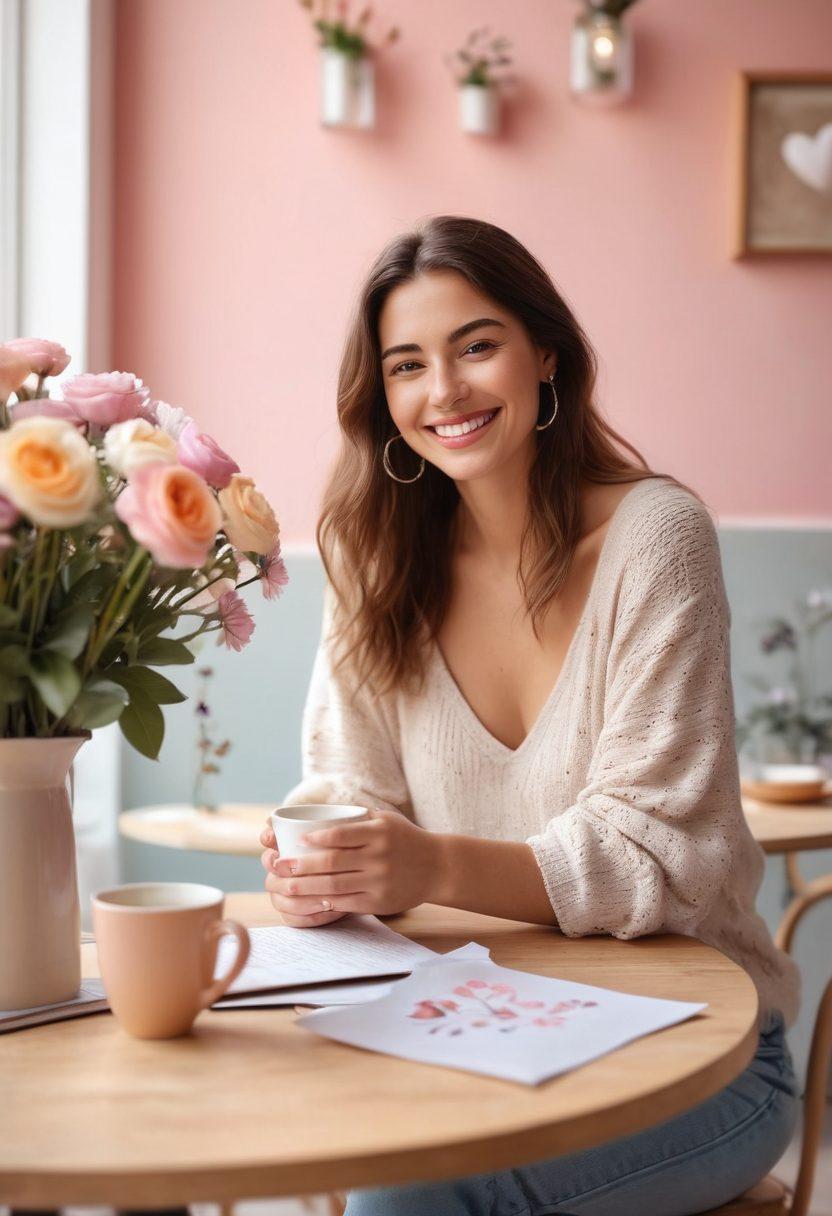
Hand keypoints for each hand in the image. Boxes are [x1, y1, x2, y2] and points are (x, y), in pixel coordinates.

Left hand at [259, 809, 439, 925]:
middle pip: (332, 863)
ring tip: (285, 885)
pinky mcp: (379, 902)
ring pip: (334, 886)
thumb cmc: (405, 839)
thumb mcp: (386, 820)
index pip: (340, 835)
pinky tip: (308, 900)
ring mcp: (379, 881)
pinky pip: (346, 904)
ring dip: (305, 887)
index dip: (316, 838)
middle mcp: (378, 857)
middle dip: (301, 865)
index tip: (298, 840)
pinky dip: (324, 903)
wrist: (437, 867)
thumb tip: (318, 814)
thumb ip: (357, 817)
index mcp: (378, 832)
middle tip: (279, 865)